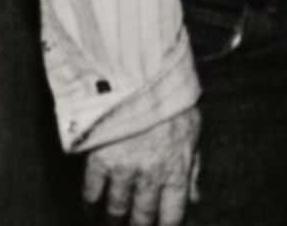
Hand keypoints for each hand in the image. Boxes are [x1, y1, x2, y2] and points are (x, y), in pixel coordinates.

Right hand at [81, 108, 199, 225]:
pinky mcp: (97, 160)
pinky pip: (91, 194)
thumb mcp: (192, 131)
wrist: (140, 75)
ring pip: (115, 210)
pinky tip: (93, 210)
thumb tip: (195, 199)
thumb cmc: (171, 102)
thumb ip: (192, 168)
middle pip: (141, 218)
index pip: (172, 215)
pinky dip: (91, 206)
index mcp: (177, 168)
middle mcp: (150, 174)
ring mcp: (122, 169)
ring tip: (112, 223)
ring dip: (113, 221)